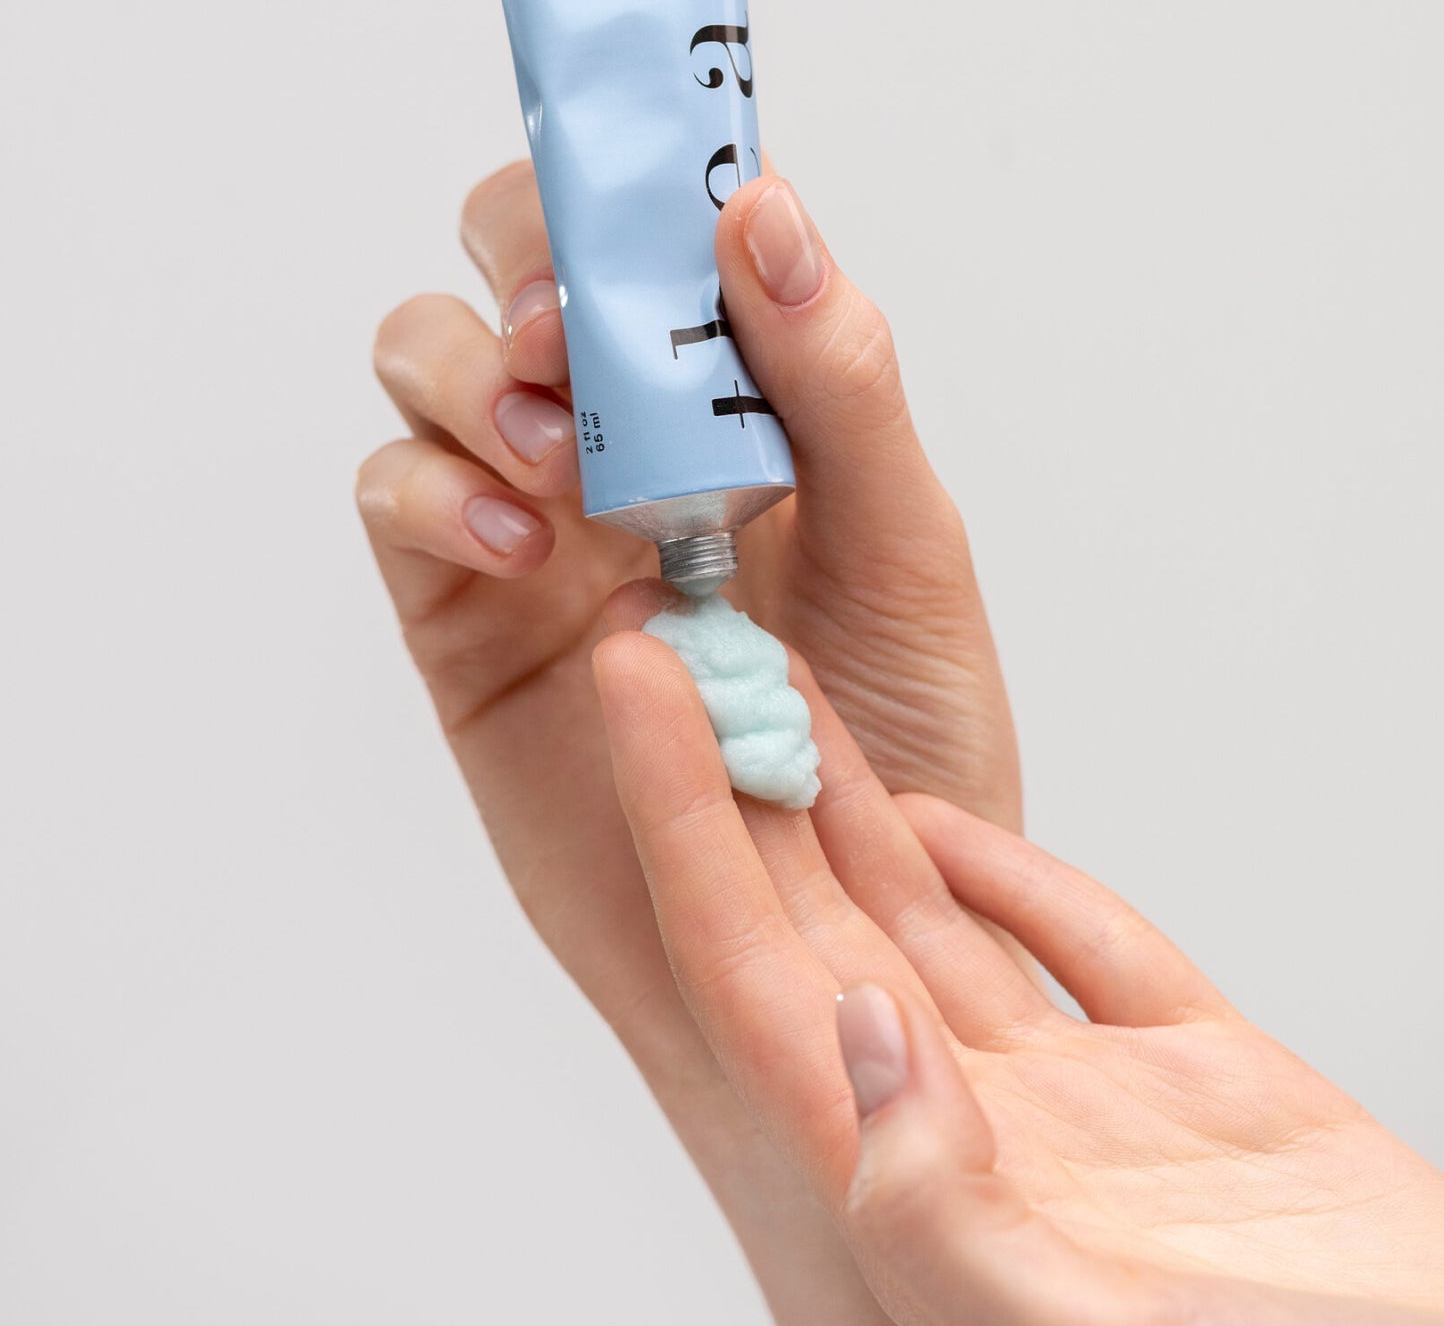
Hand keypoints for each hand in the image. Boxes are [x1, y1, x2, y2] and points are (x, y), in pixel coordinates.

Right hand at [356, 160, 1016, 1322]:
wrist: (844, 937)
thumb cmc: (901, 741)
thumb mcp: (906, 547)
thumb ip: (835, 379)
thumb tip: (761, 207)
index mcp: (730, 387)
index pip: (648, 220)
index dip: (628, 171)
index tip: (645, 179)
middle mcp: (617, 426)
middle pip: (512, 255)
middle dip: (529, 255)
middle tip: (581, 328)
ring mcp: (528, 513)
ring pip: (426, 354)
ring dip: (474, 369)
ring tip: (559, 457)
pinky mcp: (458, 614)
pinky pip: (391, 499)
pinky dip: (431, 488)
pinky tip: (520, 541)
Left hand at [593, 605, 1443, 1324]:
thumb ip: (940, 1203)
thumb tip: (859, 1032)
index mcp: (923, 1202)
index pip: (748, 972)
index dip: (680, 814)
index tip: (636, 684)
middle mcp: (987, 1145)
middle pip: (820, 927)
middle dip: (740, 778)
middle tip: (683, 642)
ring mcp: (1093, 1114)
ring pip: (936, 924)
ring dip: (851, 801)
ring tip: (784, 681)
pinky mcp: (1210, 1088)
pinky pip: (1082, 953)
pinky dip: (1010, 875)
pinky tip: (941, 815)